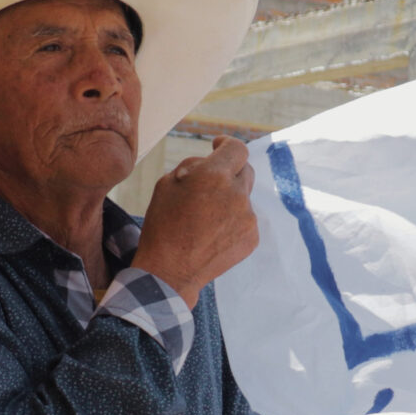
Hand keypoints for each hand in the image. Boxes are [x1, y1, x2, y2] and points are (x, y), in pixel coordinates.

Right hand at [132, 139, 255, 307]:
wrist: (171, 270)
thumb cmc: (163, 225)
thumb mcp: (166, 183)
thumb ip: (193, 166)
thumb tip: (209, 162)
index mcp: (214, 176)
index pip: (237, 148)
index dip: (226, 144)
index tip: (218, 146)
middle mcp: (237, 194)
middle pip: (245, 170)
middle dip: (229, 172)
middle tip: (210, 184)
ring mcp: (247, 218)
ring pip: (244, 197)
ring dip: (229, 199)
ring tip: (206, 217)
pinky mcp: (252, 237)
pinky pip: (246, 219)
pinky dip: (233, 220)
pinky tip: (213, 233)